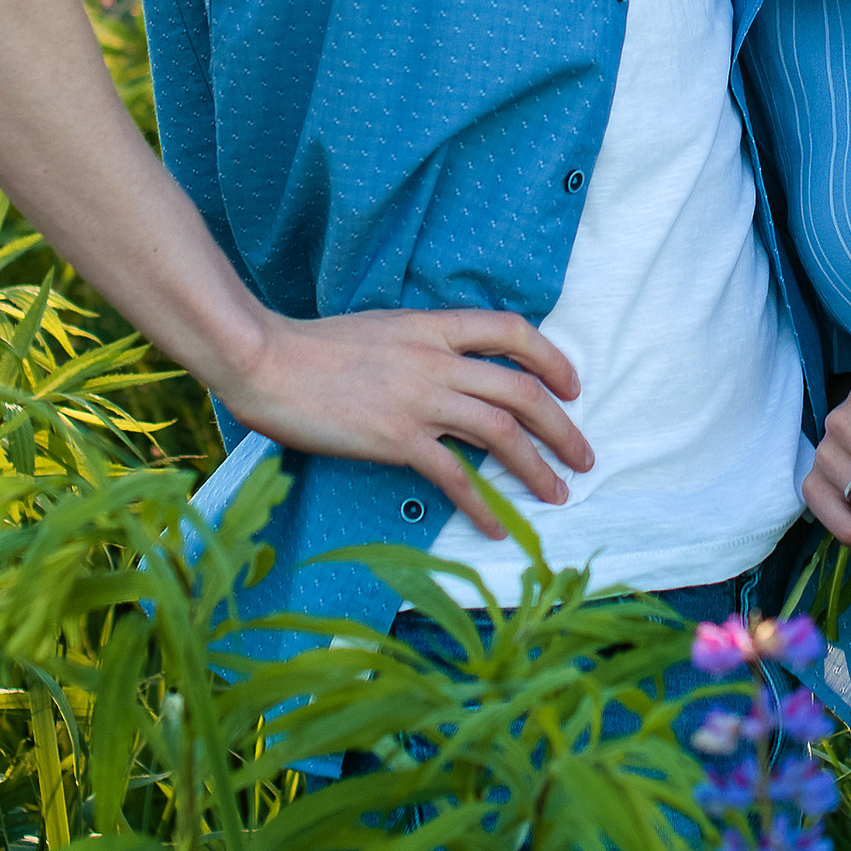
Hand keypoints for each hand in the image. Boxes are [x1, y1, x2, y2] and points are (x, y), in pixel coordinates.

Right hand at [221, 309, 591, 539]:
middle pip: (520, 389)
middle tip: (584, 456)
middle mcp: (435, 360)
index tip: (571, 386)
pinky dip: (482, 503)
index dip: (551, 357)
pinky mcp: (395, 438)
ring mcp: (418, 399)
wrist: (266, 361)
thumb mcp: (381, 330)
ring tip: (557, 495)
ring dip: (537, 467)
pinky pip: (454, 474)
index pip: (511, 330)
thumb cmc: (314, 347)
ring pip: (500, 431)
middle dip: (562, 426)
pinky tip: (496, 524)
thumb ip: (420, 346)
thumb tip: (449, 371)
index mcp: (432, 326)